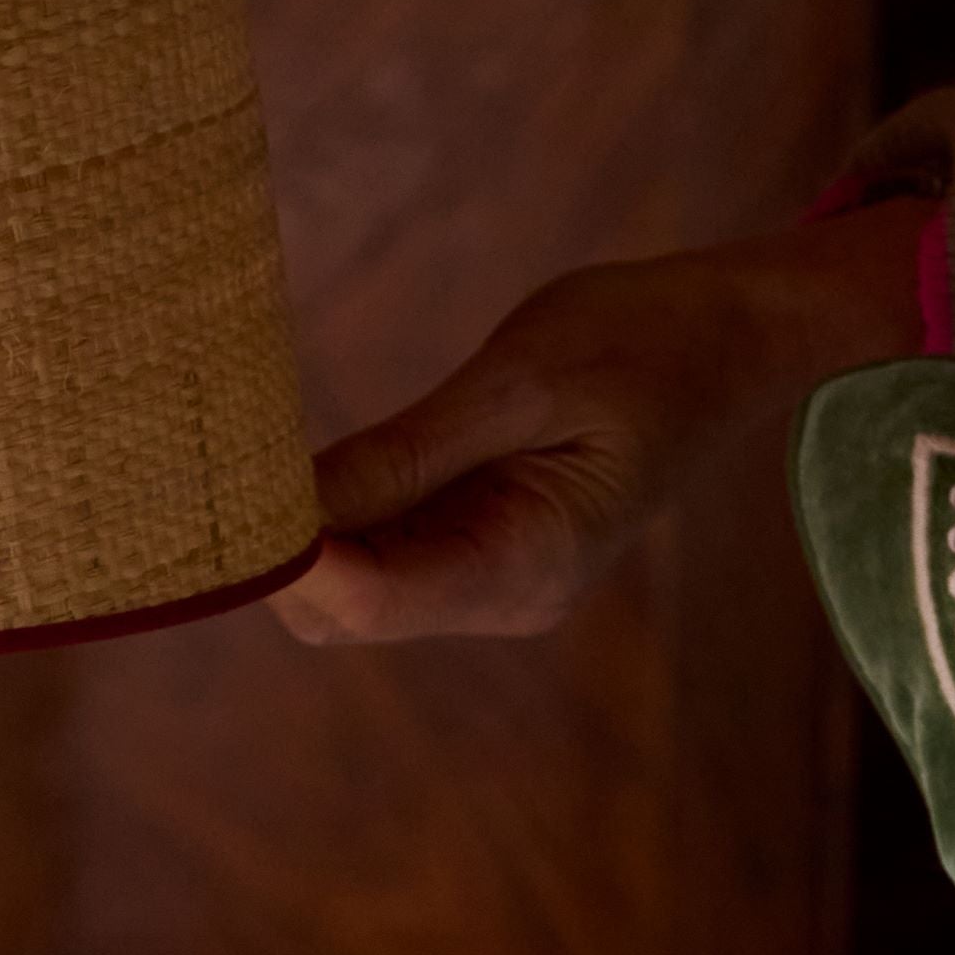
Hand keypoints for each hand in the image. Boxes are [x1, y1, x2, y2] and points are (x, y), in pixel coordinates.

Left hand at [269, 202, 932, 645]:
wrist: (729, 340)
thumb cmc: (641, 340)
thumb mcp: (519, 381)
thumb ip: (406, 452)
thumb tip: (295, 504)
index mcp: (526, 562)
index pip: (363, 599)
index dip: (283, 557)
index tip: (225, 489)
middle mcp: (507, 596)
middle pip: (342, 614)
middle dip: (282, 553)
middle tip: (228, 457)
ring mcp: (497, 583)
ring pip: (355, 595)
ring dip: (308, 535)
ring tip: (265, 451)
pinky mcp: (487, 553)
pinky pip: (388, 558)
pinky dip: (343, 520)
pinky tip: (316, 462)